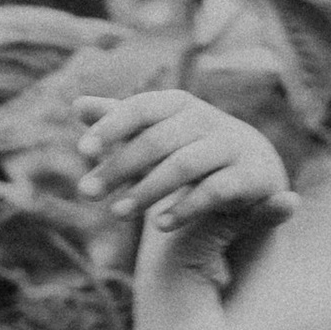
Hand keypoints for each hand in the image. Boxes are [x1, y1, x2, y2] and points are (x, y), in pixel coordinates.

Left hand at [77, 89, 295, 241]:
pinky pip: (215, 191)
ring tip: (116, 213)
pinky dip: (186, 208)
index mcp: (179, 104)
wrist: (253, 167)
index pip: (140, 108)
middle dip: (119, 166)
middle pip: (156, 140)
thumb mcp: (156, 132)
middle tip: (85, 193)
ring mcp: (232, 145)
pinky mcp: (253, 175)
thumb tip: (77, 105)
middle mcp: (207, 119)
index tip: (83, 151)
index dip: (111, 126)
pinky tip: (159, 225)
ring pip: (184, 165)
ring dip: (147, 190)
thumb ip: (120, 121)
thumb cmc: (191, 147)